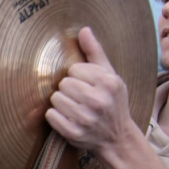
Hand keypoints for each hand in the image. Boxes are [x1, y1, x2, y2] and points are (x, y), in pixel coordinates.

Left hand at [45, 27, 135, 154]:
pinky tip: (68, 118)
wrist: (117, 138)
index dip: (78, 76)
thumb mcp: (110, 76)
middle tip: (80, 98)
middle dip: (68, 89)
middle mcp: (99, 101)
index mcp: (109, 83)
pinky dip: (55, 116)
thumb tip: (84, 30)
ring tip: (75, 108)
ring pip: (55, 98)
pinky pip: (50, 115)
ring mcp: (86, 119)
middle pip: (63, 83)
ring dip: (61, 102)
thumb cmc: (112, 102)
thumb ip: (95, 52)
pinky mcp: (73, 133)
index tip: (87, 85)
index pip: (74, 69)